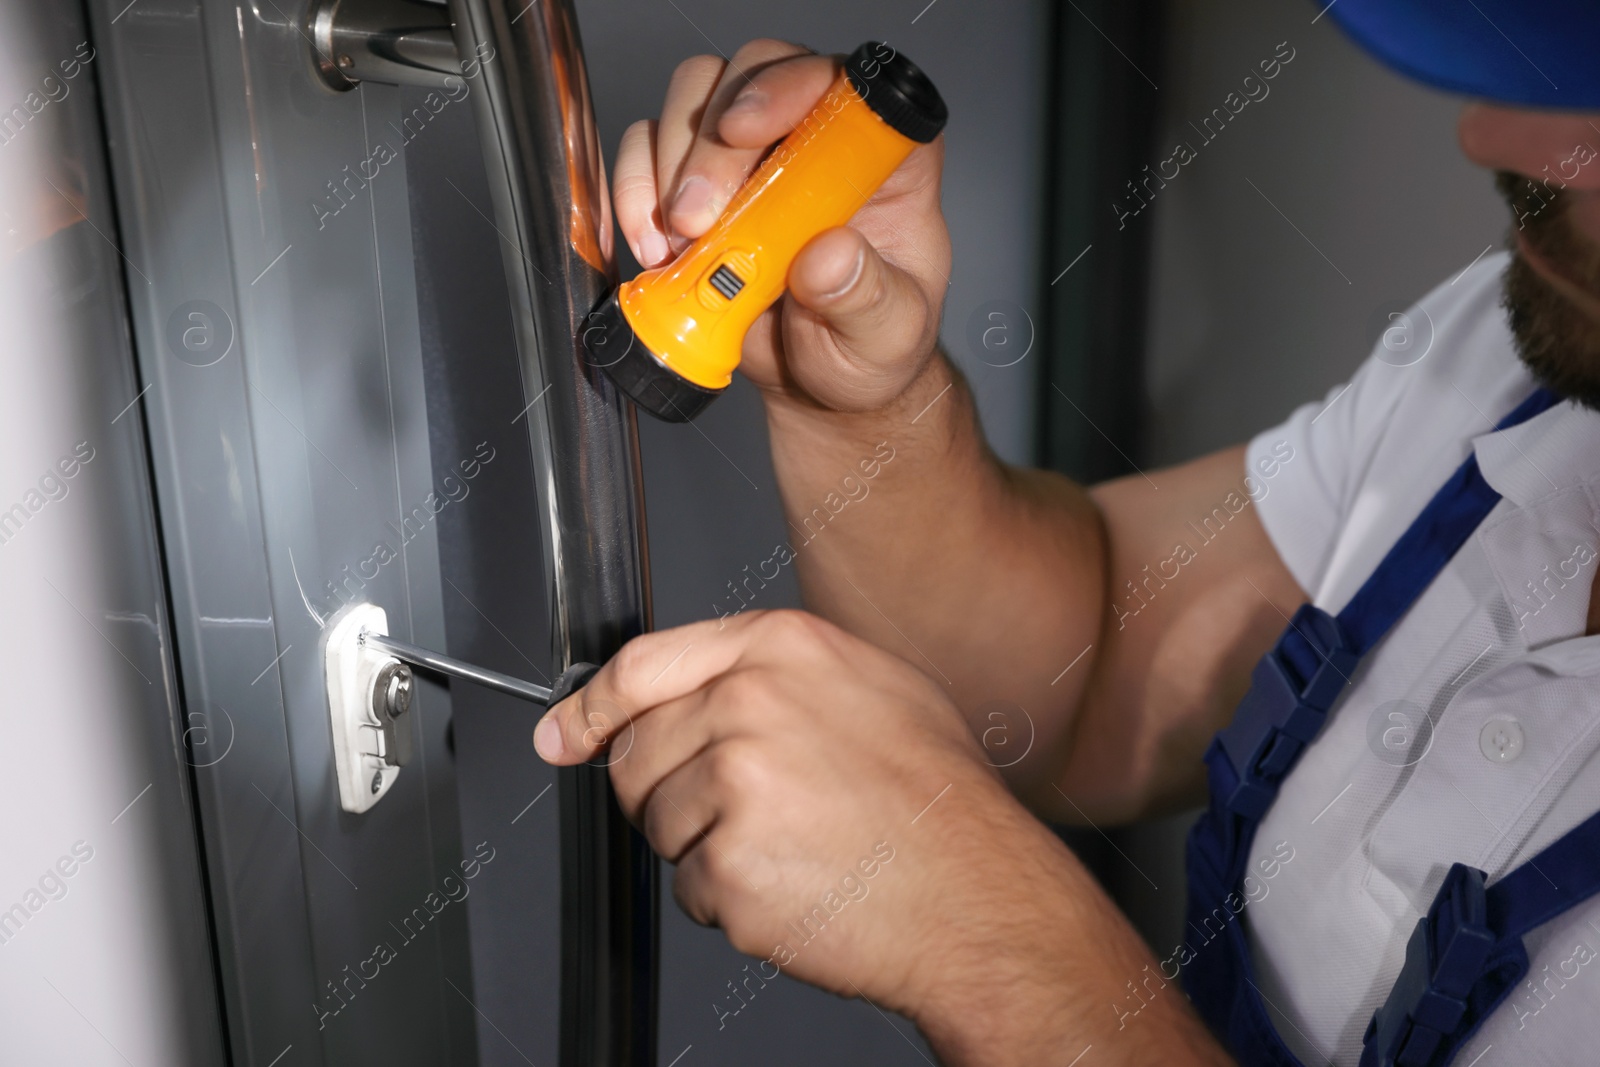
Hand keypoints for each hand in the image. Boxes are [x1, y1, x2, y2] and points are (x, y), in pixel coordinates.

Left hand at [530, 610, 1062, 1021]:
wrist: (980, 896)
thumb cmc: (936, 801)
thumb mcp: (869, 689)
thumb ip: (768, 674)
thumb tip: (678, 693)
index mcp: (784, 649)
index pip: (642, 666)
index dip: (591, 707)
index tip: (565, 734)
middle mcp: (753, 704)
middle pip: (638, 752)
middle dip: (665, 793)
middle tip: (740, 816)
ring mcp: (739, 784)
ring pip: (658, 824)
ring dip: (705, 850)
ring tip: (792, 847)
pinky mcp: (732, 864)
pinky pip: (687, 886)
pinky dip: (728, 901)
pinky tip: (795, 885)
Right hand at [610, 39, 951, 413]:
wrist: (818, 384)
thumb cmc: (867, 346)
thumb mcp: (885, 336)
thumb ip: (867, 298)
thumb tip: (829, 256)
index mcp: (880, 157)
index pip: (845, 84)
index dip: (788, 88)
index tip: (741, 130)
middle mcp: (816, 135)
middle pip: (756, 74)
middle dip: (713, 142)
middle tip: (698, 222)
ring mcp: (753, 152)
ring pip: (697, 94)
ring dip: (669, 164)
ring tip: (679, 246)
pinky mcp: (697, 178)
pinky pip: (648, 146)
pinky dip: (635, 190)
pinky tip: (653, 249)